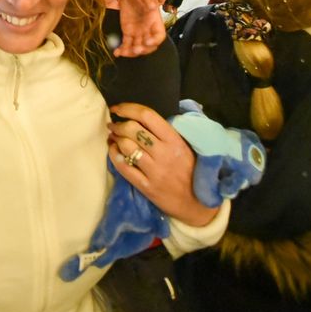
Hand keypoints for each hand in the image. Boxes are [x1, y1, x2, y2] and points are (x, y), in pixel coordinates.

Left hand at [108, 103, 218, 225]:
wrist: (197, 203)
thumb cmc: (191, 171)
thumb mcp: (186, 147)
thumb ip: (167, 132)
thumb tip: (141, 117)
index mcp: (175, 140)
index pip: (148, 115)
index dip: (128, 108)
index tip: (118, 108)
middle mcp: (164, 153)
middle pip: (133, 129)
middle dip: (118, 124)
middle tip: (114, 125)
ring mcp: (154, 171)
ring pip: (126, 147)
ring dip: (115, 139)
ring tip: (113, 137)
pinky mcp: (146, 186)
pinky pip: (123, 167)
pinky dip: (114, 156)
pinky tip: (113, 151)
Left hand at [115, 0, 167, 57]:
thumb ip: (149, 0)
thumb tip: (152, 6)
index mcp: (155, 21)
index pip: (159, 35)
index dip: (155, 41)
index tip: (148, 42)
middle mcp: (148, 30)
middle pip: (148, 45)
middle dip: (143, 49)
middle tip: (135, 49)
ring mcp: (138, 32)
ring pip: (137, 47)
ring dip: (131, 52)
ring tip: (123, 53)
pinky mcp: (128, 32)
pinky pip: (126, 44)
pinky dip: (122, 50)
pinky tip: (117, 53)